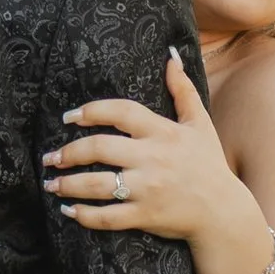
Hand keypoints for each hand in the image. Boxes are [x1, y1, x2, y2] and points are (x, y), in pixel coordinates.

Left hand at [44, 52, 251, 253]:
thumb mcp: (200, 123)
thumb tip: (171, 56)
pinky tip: (69, 211)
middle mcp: (152, 159)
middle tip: (51, 157)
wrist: (224, 212)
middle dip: (68, 152)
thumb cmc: (209, 165)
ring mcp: (147, 189)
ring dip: (67, 184)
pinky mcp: (145, 216)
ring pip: (96, 184)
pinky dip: (84, 215)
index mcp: (163, 133)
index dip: (91, 111)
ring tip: (51, 183)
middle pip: (99, 148)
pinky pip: (107, 217)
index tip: (70, 117)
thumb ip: (183, 89)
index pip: (120, 112)